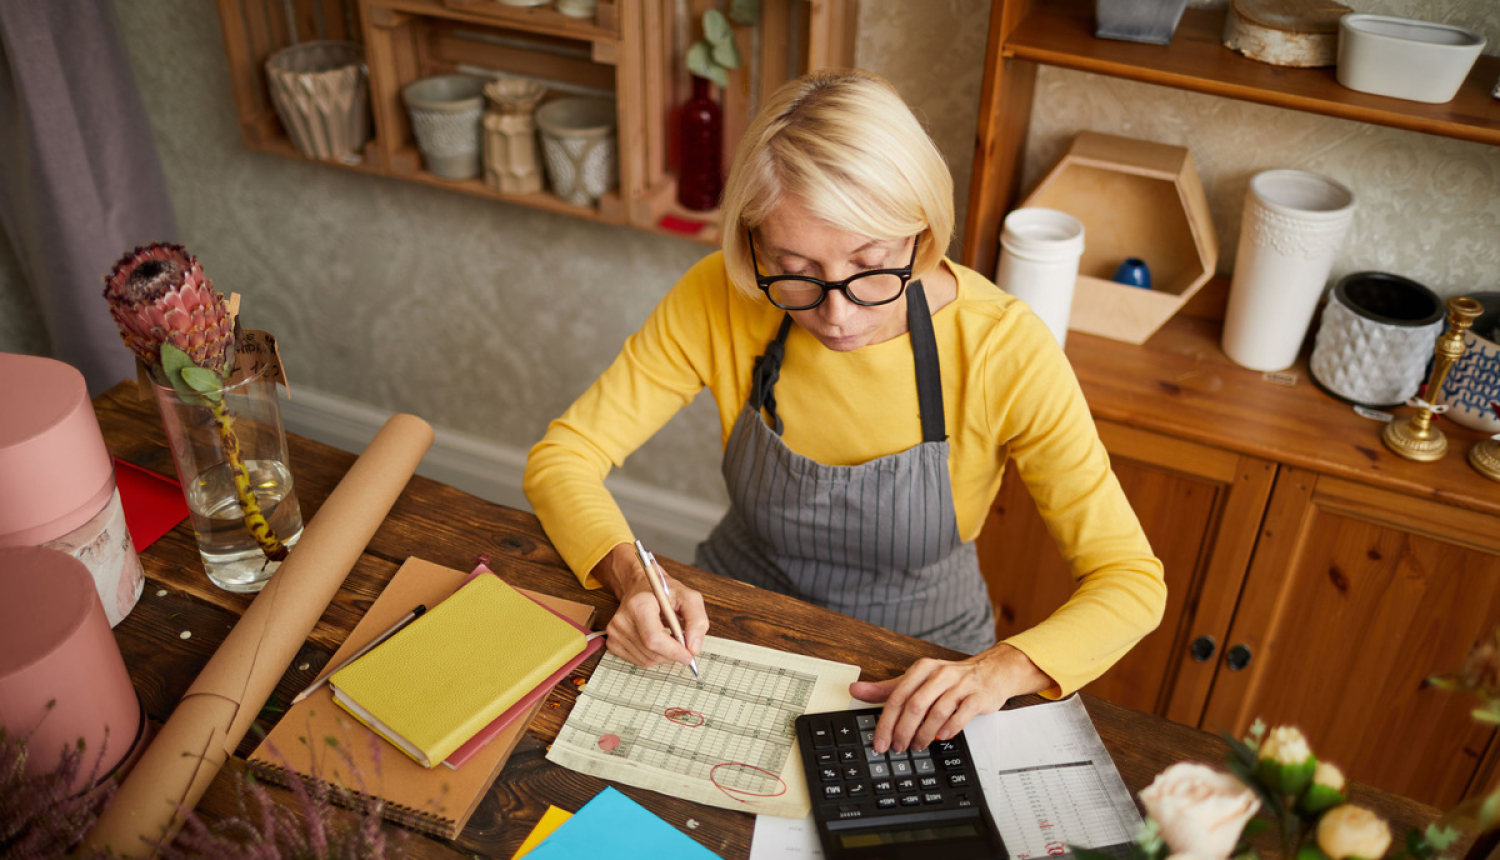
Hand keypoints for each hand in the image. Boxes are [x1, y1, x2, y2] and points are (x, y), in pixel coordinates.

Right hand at [591, 542, 707, 670]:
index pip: (654, 638)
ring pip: (646, 660)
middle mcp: (622, 619)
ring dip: (663, 655)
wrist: (641, 588)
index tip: (689, 655)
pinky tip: (655, 641)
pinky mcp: (612, 642)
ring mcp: (614, 632)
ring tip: (667, 636)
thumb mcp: (688, 598)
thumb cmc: (664, 592)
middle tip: (681, 641)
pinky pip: (638, 661)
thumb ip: (697, 621)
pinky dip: (652, 656)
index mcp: (639, 604)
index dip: (673, 651)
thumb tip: (694, 648)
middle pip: (652, 652)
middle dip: (671, 653)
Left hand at [849, 643, 1053, 752]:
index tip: (880, 742)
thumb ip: (887, 688)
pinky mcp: (978, 696)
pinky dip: (950, 728)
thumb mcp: (917, 680)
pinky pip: (961, 714)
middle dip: (903, 731)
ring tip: (918, 746)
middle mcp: (940, 674)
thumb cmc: (951, 680)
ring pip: (936, 712)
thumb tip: (856, 690)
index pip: (897, 697)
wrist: (992, 672)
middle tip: (897, 747)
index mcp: (922, 669)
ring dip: (924, 734)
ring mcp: (960, 684)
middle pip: (914, 705)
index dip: (886, 722)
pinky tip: (942, 737)